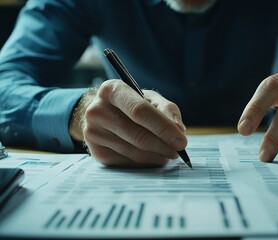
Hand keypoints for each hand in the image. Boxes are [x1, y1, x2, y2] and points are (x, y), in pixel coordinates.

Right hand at [70, 80, 186, 166]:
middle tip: (179, 151)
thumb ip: (167, 110)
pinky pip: (129, 162)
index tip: (181, 141)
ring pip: (135, 152)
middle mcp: (97, 111)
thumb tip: (178, 131)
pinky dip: (147, 162)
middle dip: (164, 146)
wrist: (102, 114)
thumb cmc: (132, 104)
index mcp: (111, 90)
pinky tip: (155, 157)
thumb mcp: (150, 98)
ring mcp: (93, 133)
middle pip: (138, 135)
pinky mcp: (96, 153)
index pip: (140, 111)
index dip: (163, 128)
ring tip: (169, 154)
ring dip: (158, 156)